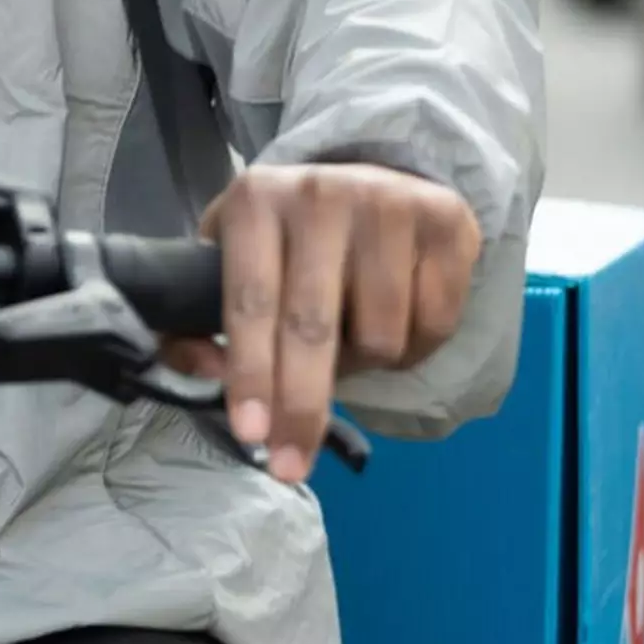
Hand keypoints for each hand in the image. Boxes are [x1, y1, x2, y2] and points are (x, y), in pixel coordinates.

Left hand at [169, 162, 480, 484]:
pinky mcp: (446, 219)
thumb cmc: (285, 236)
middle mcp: (321, 193)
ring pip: (380, 335)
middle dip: (301, 407)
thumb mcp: (228, 258)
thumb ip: (197, 317)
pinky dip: (412, 349)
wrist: (368, 176)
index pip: (251, 301)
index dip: (251, 372)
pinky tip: (395, 320)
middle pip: (313, 325)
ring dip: (363, 367)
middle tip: (290, 468)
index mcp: (256, 201)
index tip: (251, 434)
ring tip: (348, 342)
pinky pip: (434, 325)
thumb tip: (202, 369)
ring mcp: (388, 202)